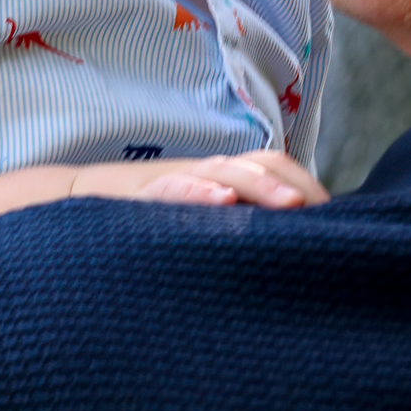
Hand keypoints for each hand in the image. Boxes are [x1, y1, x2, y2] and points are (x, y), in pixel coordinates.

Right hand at [72, 149, 324, 209]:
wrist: (72, 204)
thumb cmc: (143, 222)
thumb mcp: (195, 224)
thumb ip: (236, 226)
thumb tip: (290, 246)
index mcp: (221, 179)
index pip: (274, 167)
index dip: (308, 186)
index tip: (339, 219)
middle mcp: (202, 174)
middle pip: (259, 164)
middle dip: (295, 184)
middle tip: (325, 211)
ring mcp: (172, 182)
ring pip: (222, 171)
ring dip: (259, 186)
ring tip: (291, 203)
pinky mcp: (138, 197)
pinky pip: (168, 190)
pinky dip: (195, 192)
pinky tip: (219, 199)